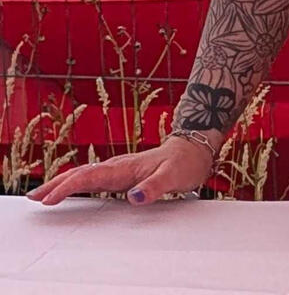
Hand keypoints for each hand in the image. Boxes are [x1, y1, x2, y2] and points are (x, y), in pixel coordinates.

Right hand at [25, 137, 214, 206]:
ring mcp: (121, 169)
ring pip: (86, 174)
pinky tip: (71, 188)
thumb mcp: (173, 176)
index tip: (49, 199)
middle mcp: (119, 166)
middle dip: (57, 184)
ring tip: (43, 194)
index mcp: (126, 167)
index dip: (68, 187)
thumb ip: (154, 187)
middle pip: (81, 173)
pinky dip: (78, 183)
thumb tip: (133, 198)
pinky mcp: (124, 173)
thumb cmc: (185, 162)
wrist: (195, 149)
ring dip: (63, 183)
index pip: (90, 176)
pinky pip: (95, 177)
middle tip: (33, 197)